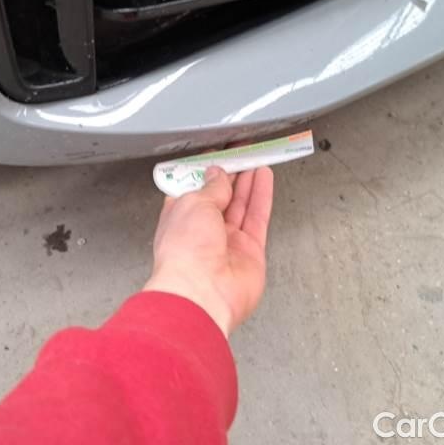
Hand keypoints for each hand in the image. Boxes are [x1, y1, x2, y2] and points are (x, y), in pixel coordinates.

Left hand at [143, 165, 273, 336]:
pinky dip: (261, 196)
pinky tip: (264, 178)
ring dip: (248, 181)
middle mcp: (202, 231)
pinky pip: (257, 217)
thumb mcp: (194, 204)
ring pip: (241, 204)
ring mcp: (227, 242)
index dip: (207, 170)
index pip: (194, 189)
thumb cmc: (184, 252)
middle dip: (231, 173)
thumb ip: (212, 187)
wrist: (202, 292)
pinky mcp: (250, 251)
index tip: (219, 152)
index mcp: (179, 218)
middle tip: (243, 152)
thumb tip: (218, 174)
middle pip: (221, 196)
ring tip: (257, 158)